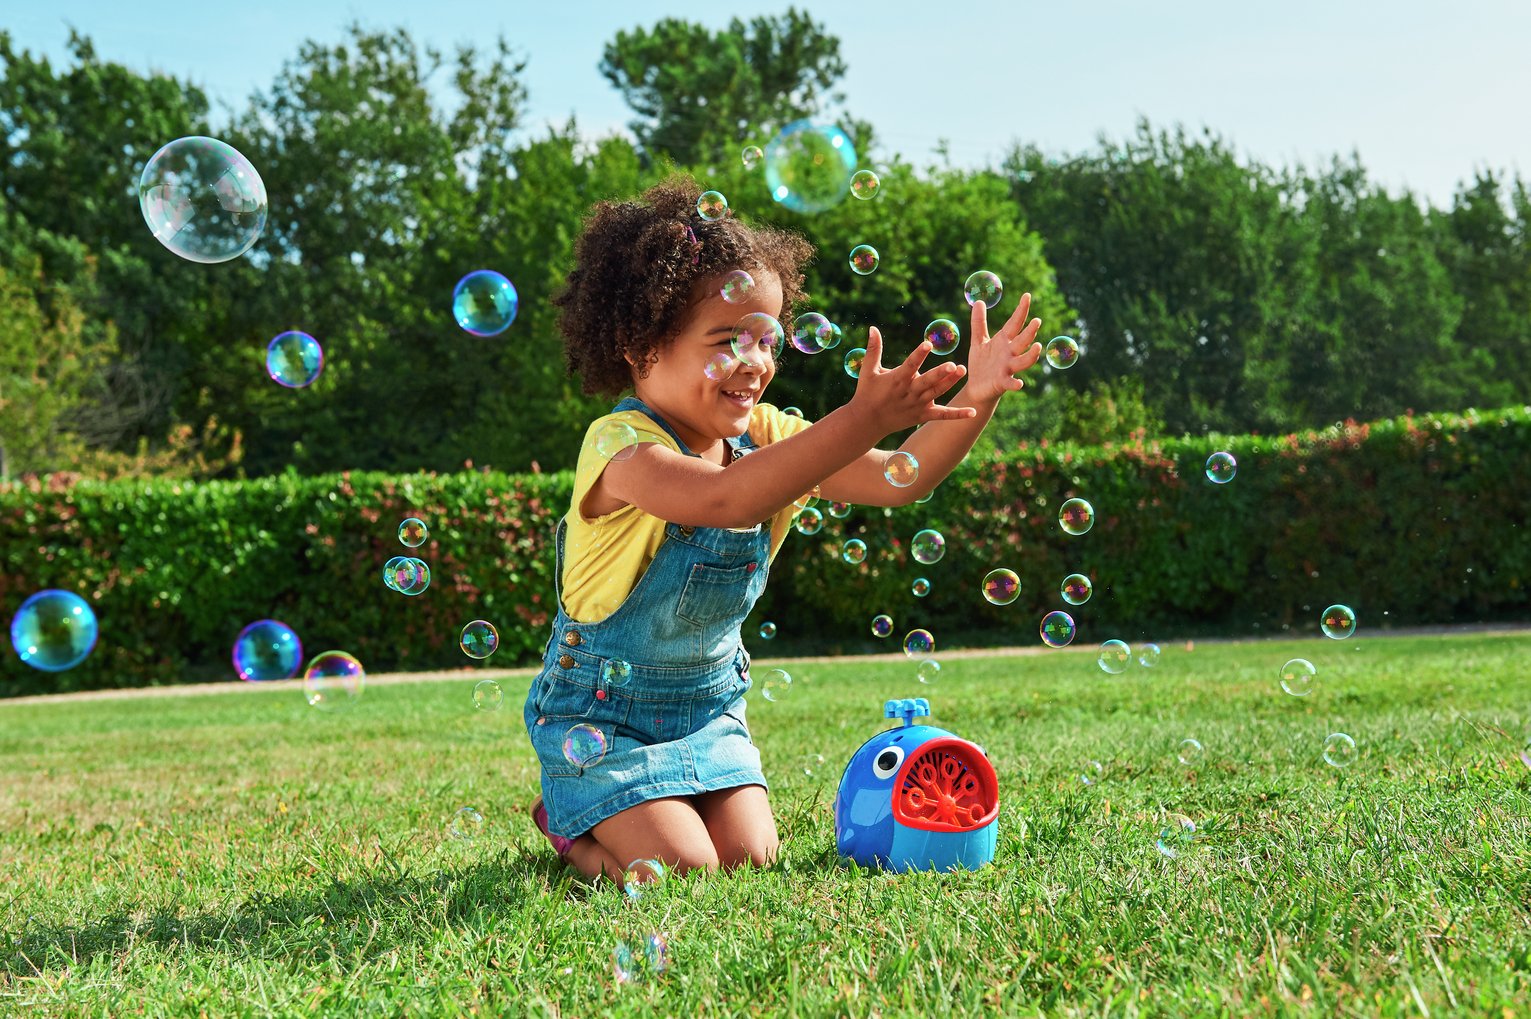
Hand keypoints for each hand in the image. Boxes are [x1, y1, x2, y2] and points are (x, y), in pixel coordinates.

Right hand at [848, 326, 977, 435]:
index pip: (910, 365)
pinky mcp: (922, 415)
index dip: (919, 355)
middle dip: (939, 374)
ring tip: (962, 371)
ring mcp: (917, 405)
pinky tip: (973, 412)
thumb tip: (873, 327)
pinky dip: (957, 414)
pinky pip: (942, 415)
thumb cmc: (866, 393)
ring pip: (936, 393)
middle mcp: (909, 392)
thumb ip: (873, 349)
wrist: (866, 422)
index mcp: (897, 379)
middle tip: (953, 364)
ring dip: (950, 383)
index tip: (928, 344)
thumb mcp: (868, 371)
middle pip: (927, 382)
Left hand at [964, 292, 1042, 403]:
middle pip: (1023, 341)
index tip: (1027, 295)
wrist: (976, 387)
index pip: (1015, 323)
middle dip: (1030, 332)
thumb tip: (978, 301)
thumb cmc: (981, 363)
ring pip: (1023, 361)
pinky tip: (1019, 384)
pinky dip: (1015, 384)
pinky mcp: (1001, 382)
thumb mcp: (978, 341)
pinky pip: (1010, 383)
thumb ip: (979, 323)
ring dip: (1031, 355)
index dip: (1021, 310)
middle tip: (1037, 321)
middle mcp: (1009, 353)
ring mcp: (1008, 368)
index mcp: (1004, 341)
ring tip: (1038, 346)